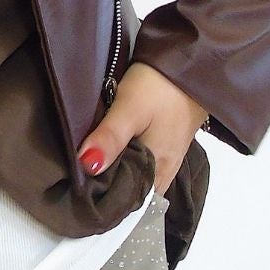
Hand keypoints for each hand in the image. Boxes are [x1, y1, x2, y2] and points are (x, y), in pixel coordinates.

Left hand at [77, 61, 209, 196]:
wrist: (193, 63)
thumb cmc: (161, 87)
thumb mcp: (130, 108)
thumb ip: (110, 137)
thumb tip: (85, 166)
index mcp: (157, 172)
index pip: (130, 206)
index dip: (106, 207)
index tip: (79, 203)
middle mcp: (163, 172)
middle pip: (133, 194)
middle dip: (108, 194)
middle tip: (76, 188)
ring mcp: (165, 157)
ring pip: (137, 178)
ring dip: (116, 178)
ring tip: (86, 173)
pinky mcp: (163, 143)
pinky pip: (142, 164)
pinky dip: (125, 164)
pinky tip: (107, 156)